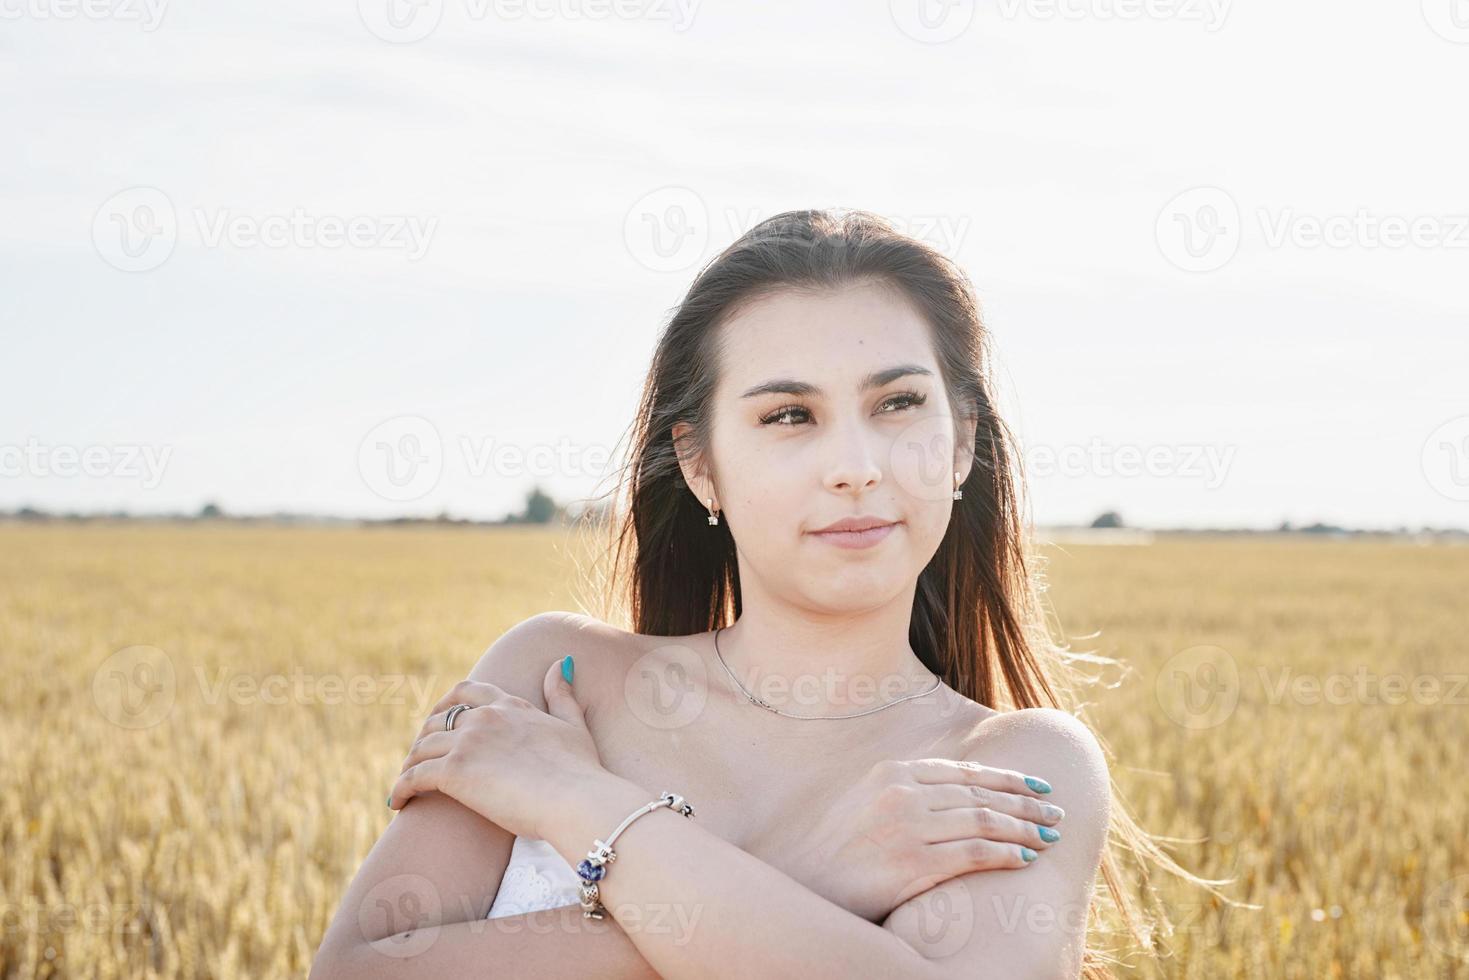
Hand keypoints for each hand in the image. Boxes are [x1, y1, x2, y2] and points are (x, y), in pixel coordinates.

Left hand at [387, 658, 603, 840]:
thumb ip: (562, 695)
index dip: (447, 704)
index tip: (438, 719)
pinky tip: (397, 802)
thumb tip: (560, 663)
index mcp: (510, 706)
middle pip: (438, 720)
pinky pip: (413, 777)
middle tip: (418, 759)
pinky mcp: (455, 771)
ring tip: (405, 784)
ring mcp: (468, 742)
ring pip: (421, 748)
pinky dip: (401, 789)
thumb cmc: (581, 770)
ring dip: (409, 765)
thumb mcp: (574, 725)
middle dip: (423, 738)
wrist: (575, 799)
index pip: (468, 692)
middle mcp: (485, 717)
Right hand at [785, 757, 1065, 921]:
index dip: (1005, 778)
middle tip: (1056, 810)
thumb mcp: (867, 802)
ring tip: (1050, 836)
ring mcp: (909, 826)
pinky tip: (1025, 858)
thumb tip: (955, 791)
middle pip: (980, 794)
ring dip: (1025, 827)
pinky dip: (1007, 853)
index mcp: (892, 773)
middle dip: (1025, 801)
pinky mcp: (915, 862)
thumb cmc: (839, 848)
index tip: (1036, 784)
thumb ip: (906, 790)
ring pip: (985, 820)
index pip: (964, 772)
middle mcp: (902, 792)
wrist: (807, 883)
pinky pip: (975, 853)